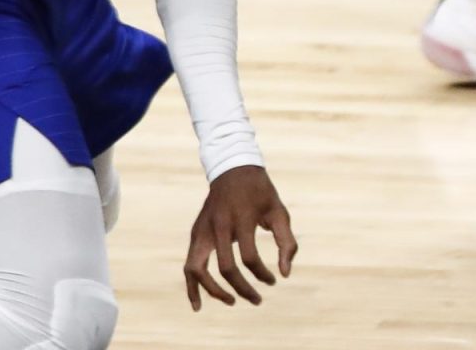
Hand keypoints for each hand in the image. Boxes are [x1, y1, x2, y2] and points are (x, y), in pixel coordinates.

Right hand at [183, 165, 297, 309]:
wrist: (232, 169)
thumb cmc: (260, 193)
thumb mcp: (279, 211)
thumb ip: (286, 242)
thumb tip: (285, 274)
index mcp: (241, 219)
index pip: (249, 258)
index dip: (262, 274)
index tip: (273, 280)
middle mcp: (218, 226)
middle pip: (226, 268)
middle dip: (242, 289)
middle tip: (258, 300)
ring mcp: (202, 230)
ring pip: (198, 270)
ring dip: (213, 291)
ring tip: (231, 302)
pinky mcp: (195, 234)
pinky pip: (189, 265)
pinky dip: (192, 286)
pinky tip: (198, 305)